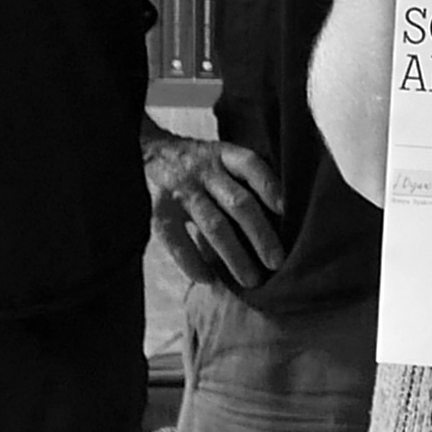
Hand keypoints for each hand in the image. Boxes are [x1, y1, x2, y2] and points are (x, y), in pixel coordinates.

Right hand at [142, 127, 285, 289]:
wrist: (145, 152)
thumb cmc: (196, 165)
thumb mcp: (219, 160)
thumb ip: (242, 181)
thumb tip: (279, 220)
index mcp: (222, 155)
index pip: (251, 165)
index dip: (270, 186)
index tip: (286, 210)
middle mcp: (203, 171)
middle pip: (238, 203)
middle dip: (260, 235)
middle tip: (277, 262)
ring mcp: (180, 191)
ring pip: (214, 225)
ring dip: (235, 256)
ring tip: (251, 280)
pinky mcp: (157, 210)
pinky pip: (177, 241)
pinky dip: (193, 263)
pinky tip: (208, 278)